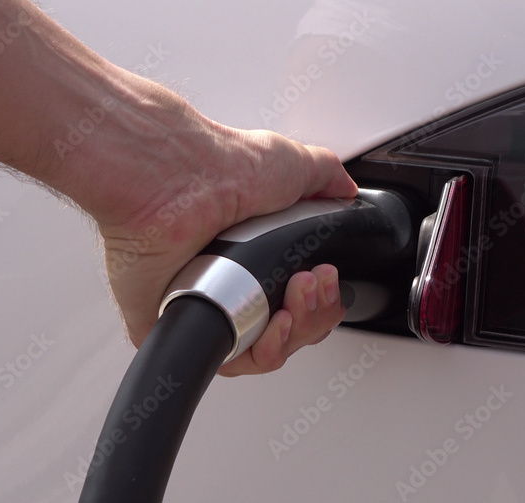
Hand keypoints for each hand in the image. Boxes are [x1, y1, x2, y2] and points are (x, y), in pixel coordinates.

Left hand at [91, 98, 356, 372]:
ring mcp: (208, 305)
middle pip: (293, 328)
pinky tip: (270, 327)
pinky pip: (224, 361)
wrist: (179, 182)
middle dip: (315, 313)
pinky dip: (256, 352)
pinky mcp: (178, 325)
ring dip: (294, 332)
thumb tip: (346, 191)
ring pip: (266, 351)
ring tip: (292, 301)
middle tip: (311, 284)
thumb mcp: (293, 163)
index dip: (325, 297)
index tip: (328, 275)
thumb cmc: (219, 167)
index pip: (302, 297)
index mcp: (256, 250)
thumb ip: (326, 177)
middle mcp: (233, 279)